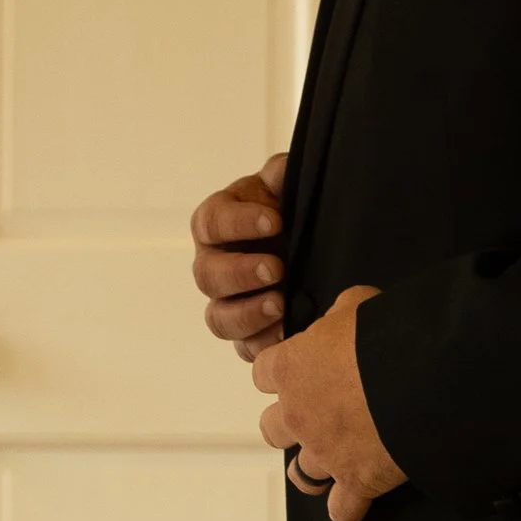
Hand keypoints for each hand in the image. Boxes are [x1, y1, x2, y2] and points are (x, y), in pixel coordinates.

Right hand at [193, 154, 291, 358]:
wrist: (313, 245)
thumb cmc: (290, 212)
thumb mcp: (288, 185)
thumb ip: (283, 174)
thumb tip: (281, 172)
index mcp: (216, 224)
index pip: (211, 223)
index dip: (238, 223)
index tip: (274, 220)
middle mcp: (214, 265)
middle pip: (208, 276)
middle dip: (241, 273)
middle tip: (277, 268)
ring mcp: (228, 303)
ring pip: (219, 318)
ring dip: (247, 314)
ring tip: (281, 304)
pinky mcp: (248, 334)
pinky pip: (244, 348)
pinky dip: (264, 344)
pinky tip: (289, 334)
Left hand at [251, 284, 405, 520]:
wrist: (422, 379)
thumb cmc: (387, 337)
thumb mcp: (357, 303)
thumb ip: (339, 315)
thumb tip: (342, 320)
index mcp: (291, 368)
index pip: (263, 373)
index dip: (280, 373)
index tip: (295, 373)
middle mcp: (298, 414)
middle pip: (272, 427)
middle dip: (290, 422)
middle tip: (312, 415)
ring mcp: (324, 452)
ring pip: (300, 472)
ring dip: (312, 467)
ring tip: (327, 462)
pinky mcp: (356, 481)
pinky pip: (342, 509)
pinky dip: (347, 509)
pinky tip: (352, 505)